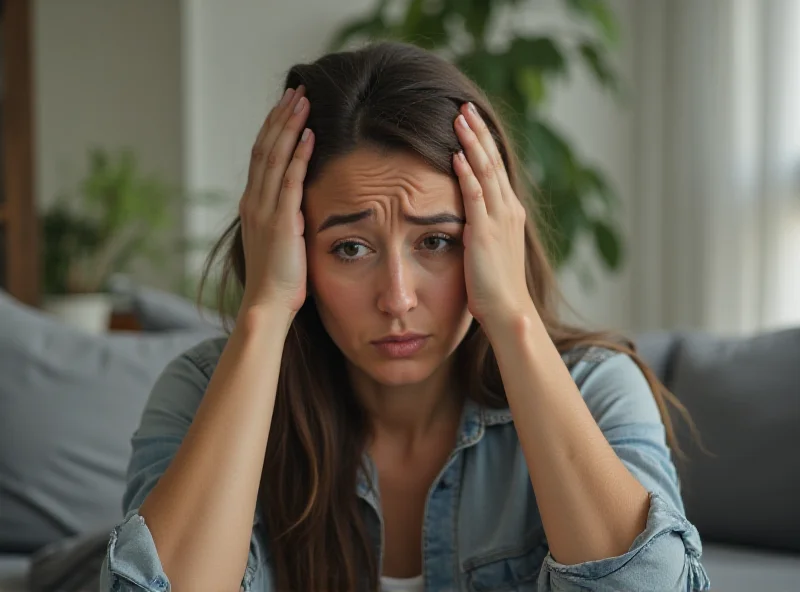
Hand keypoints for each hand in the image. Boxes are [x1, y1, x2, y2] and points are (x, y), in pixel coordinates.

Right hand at [238, 86, 312, 317]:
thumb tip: (301, 203)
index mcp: (253, 204)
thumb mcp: (280, 240)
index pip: (262, 156)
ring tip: (303, 101)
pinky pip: (289, 181)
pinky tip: (310, 135)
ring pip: (274, 157)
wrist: (267, 305)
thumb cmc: (279, 279)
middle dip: (281, 117)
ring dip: (289, 126)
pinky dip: (298, 155)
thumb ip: (286, 216)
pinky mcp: (279, 222)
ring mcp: (264, 210)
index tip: (288, 106)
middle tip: (297, 90)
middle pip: (265, 148)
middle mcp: (253, 201)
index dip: (274, 129)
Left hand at [452, 102, 533, 331]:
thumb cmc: (495, 287)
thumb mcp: (491, 249)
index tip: (471, 121)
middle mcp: (508, 209)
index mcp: (510, 212)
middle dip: (478, 132)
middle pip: (492, 161)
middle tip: (464, 106)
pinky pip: (475, 195)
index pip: (495, 168)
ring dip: (472, 142)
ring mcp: (498, 219)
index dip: (483, 142)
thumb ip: (482, 227)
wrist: (509, 311)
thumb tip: (466, 217)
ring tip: (459, 117)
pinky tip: (455, 154)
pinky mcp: (485, 232)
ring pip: (485, 171)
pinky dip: (465, 173)